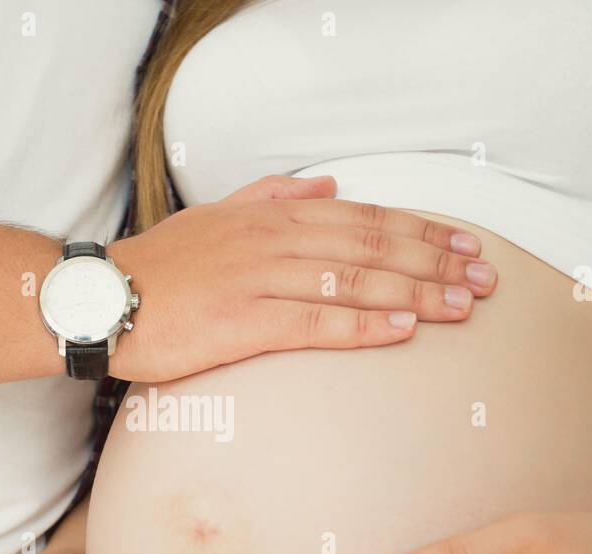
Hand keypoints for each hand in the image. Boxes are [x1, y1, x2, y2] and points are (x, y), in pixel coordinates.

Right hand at [108, 174, 496, 381]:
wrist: (105, 298)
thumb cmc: (164, 265)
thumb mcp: (220, 214)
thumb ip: (275, 195)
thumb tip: (329, 186)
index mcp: (275, 217)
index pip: (365, 218)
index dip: (421, 231)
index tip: (466, 245)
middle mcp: (276, 241)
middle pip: (373, 246)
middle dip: (437, 262)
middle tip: (486, 279)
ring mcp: (262, 280)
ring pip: (355, 281)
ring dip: (417, 293)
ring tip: (463, 307)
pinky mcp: (245, 323)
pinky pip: (317, 322)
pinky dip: (365, 323)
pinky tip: (403, 329)